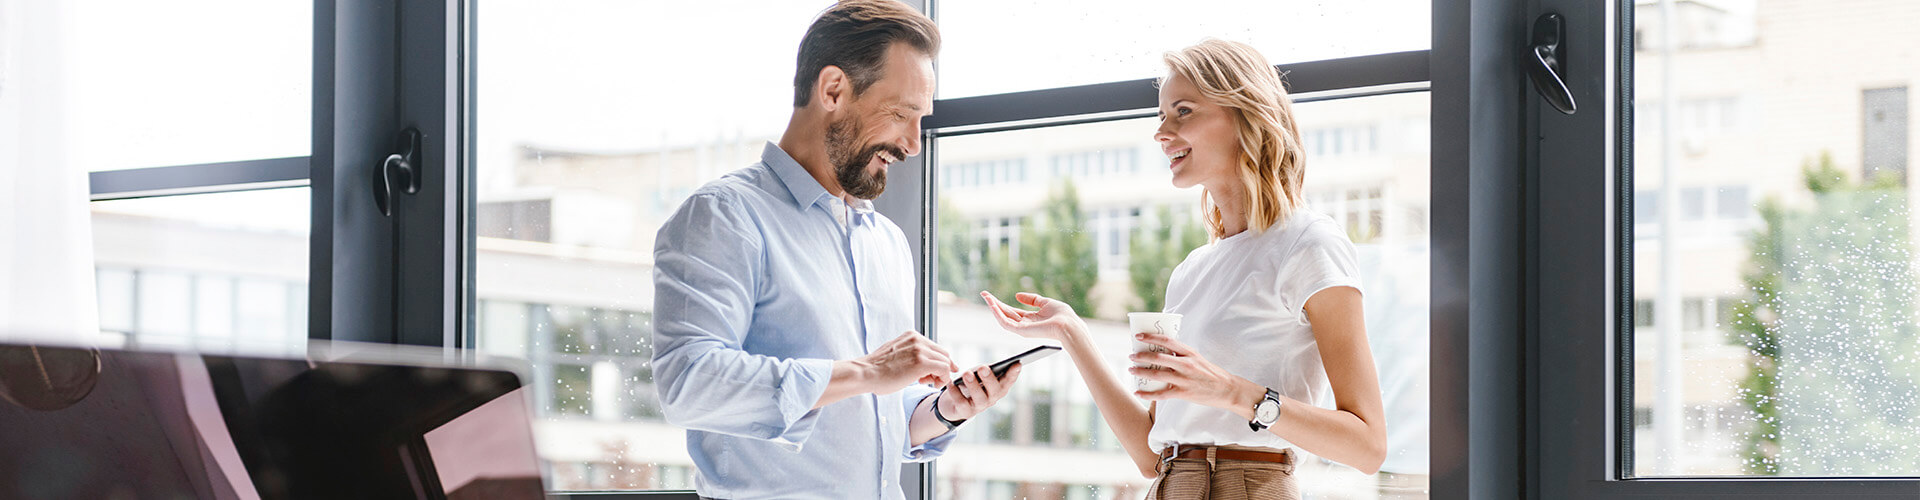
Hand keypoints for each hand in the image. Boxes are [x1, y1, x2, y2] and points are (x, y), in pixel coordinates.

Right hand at [856, 331, 958, 394]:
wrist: (865, 373)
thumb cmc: (877, 369)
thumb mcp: (896, 353)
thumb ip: (910, 353)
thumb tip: (920, 364)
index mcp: (912, 336)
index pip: (935, 348)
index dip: (938, 362)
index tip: (935, 374)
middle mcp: (918, 339)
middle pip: (944, 354)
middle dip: (941, 368)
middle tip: (929, 380)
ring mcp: (920, 350)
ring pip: (946, 362)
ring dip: (941, 375)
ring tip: (926, 383)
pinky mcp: (922, 363)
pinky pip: (944, 369)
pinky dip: (943, 379)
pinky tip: (931, 385)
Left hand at [938, 362, 1022, 420]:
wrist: (955, 402)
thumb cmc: (972, 383)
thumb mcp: (979, 374)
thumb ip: (984, 370)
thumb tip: (984, 368)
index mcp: (999, 387)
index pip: (1009, 380)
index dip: (1014, 373)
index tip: (1017, 364)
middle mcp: (992, 398)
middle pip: (995, 390)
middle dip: (989, 378)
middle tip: (983, 368)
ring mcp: (980, 406)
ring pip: (980, 398)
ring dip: (973, 385)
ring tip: (967, 374)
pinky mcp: (966, 412)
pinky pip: (961, 403)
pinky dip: (955, 393)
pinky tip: (951, 383)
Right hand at [981, 291, 1084, 341]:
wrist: (1068, 325)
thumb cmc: (1062, 315)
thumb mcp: (1045, 302)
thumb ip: (1032, 299)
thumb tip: (1016, 295)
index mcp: (1031, 319)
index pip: (1012, 311)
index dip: (1002, 303)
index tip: (992, 296)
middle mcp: (1024, 325)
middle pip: (1005, 314)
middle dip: (994, 304)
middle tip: (984, 294)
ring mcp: (1022, 329)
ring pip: (1003, 318)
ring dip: (993, 307)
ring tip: (986, 297)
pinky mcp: (1021, 331)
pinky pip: (1005, 323)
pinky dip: (998, 314)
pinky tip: (993, 305)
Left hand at [1128, 332, 1254, 412]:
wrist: (1227, 389)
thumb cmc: (1210, 373)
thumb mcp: (1197, 358)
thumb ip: (1181, 354)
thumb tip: (1162, 350)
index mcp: (1189, 353)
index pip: (1167, 341)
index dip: (1151, 337)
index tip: (1139, 336)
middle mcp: (1186, 364)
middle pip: (1158, 358)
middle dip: (1142, 356)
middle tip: (1132, 355)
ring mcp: (1184, 379)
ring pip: (1157, 375)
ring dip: (1141, 372)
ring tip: (1131, 370)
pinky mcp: (1183, 393)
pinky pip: (1161, 394)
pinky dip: (1147, 394)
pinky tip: (1137, 393)